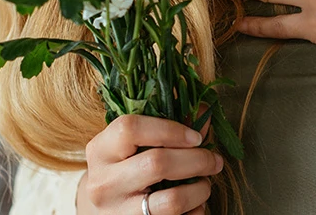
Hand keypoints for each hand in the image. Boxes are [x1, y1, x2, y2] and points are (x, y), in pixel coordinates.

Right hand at [77, 114, 222, 214]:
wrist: (105, 211)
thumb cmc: (127, 170)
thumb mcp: (135, 146)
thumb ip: (168, 126)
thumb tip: (203, 111)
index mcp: (101, 150)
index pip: (130, 128)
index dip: (170, 129)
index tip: (196, 137)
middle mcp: (103, 182)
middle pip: (158, 163)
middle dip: (197, 160)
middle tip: (214, 161)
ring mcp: (116, 211)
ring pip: (173, 200)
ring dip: (200, 190)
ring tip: (204, 184)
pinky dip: (195, 210)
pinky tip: (194, 204)